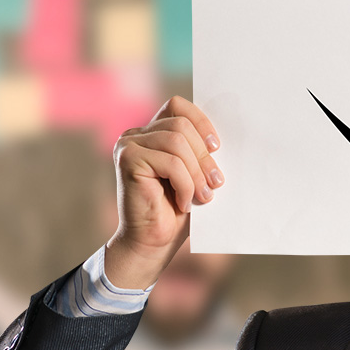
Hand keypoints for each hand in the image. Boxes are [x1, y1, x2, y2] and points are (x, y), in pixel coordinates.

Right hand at [105, 97, 223, 289]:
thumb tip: (222, 138)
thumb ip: (200, 152)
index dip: (201, 121)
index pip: (177, 105)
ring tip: (203, 197)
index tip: (216, 147)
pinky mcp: (127, 159)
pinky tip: (185, 203)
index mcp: (152, 133)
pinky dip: (185, 184)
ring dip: (196, 173)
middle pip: (181, 125)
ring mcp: (128, 145)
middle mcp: (136, 134)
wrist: (152, 243)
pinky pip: (171, 162)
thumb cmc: (176, 211)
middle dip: (204, 156)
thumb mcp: (194, 174)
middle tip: (216, 183)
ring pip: (177, 142)